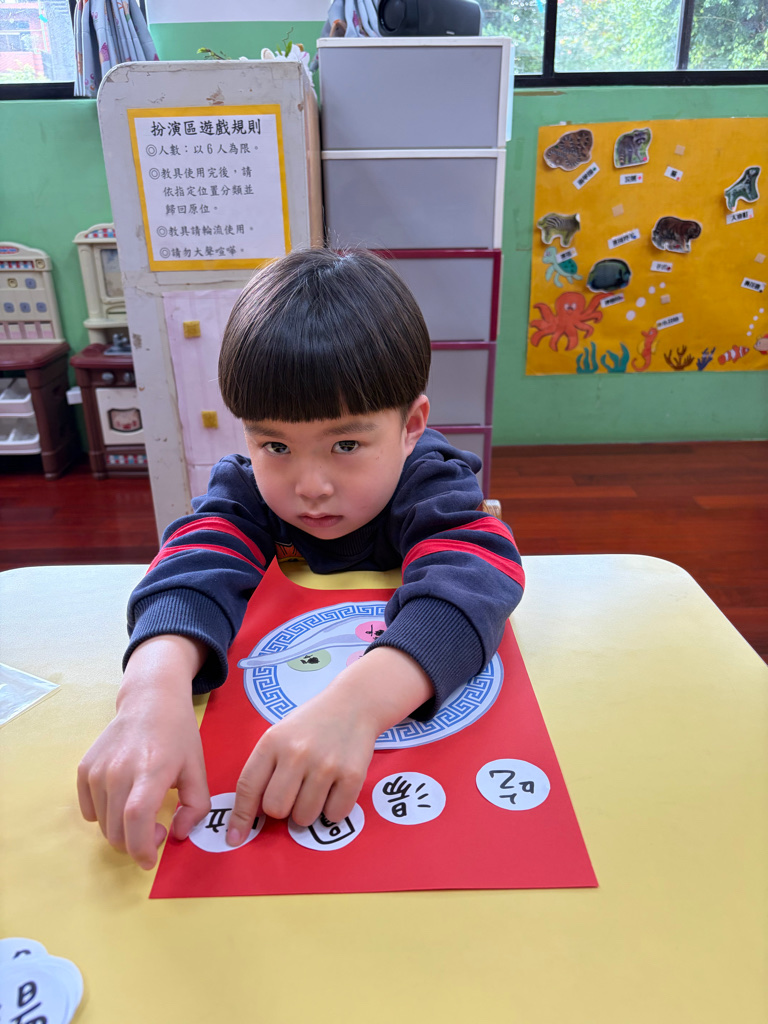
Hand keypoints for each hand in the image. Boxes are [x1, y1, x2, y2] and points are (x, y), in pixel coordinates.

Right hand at [77, 635, 210, 869]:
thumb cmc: (178, 735)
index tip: (152, 859)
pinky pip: (89, 809)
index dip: (141, 848)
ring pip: (102, 823)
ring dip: (121, 831)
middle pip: (116, 830)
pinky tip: (123, 800)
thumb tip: (178, 835)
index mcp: (151, 771)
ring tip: (142, 813)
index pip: (136, 821)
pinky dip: (104, 816)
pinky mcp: (84, 768)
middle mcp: (119, 771)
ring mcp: (97, 770)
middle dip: (135, 845)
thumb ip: (196, 806)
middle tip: (155, 832)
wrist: (149, 700)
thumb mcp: (198, 768)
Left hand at [226, 646, 432, 843]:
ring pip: (304, 817)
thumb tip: (253, 815)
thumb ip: (265, 769)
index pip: (248, 787)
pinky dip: (333, 809)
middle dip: (283, 810)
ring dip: (308, 810)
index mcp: (273, 742)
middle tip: (294, 793)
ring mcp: (326, 765)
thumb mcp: (280, 735)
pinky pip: (334, 815)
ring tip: (317, 787)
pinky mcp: (352, 775)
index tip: (235, 838)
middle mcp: (297, 753)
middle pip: (276, 809)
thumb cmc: (311, 725)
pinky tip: (336, 787)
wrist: (354, 704)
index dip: (240, 817)